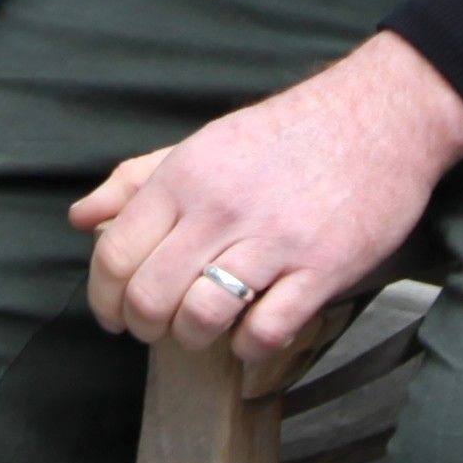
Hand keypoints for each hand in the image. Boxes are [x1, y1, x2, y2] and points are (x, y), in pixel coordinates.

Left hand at [68, 36, 462, 387]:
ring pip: (201, 318)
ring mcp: (274, 240)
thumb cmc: (287, 134)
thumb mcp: (203, 144)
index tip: (113, 315)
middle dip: (143, 327)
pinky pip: (266, 331)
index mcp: (187, 175)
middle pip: (149, 297)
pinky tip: (252, 330)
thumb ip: (137, 180)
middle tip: (157, 328)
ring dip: (193, 338)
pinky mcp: (322, 269)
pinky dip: (249, 346)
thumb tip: (82, 218)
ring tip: (203, 329)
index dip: (103, 298)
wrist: (380, 117)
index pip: (115, 254)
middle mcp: (222, 207)